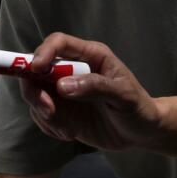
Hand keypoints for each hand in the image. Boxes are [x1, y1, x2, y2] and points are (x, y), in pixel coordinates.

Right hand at [20, 33, 163, 151]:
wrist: (141, 133)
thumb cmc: (138, 107)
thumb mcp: (123, 96)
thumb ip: (95, 87)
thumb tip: (62, 86)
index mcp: (89, 56)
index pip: (58, 43)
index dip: (43, 52)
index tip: (36, 68)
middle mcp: (71, 70)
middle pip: (36, 69)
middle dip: (35, 90)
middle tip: (49, 111)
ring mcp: (63, 91)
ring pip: (35, 94)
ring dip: (44, 114)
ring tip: (67, 131)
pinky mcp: (60, 111)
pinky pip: (41, 115)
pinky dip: (49, 126)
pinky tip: (69, 134)